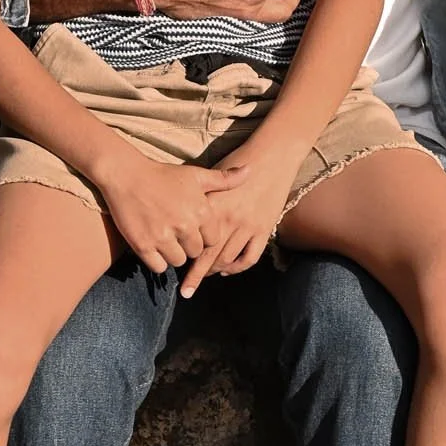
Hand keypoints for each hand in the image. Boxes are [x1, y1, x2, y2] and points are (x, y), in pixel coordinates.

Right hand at [94, 155, 234, 273]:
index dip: (204, 237)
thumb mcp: (196, 175)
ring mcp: (163, 236)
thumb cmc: (163, 175)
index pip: (213, 240)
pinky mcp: (143, 245)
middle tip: (178, 236)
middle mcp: (184, 225)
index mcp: (201, 210)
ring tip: (166, 240)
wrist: (126, 175)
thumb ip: (224, 179)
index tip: (194, 230)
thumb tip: (251, 170)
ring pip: (178, 261)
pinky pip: (158, 267)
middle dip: (189, 247)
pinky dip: (157, 261)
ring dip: (174, 255)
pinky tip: (154, 247)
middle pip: (196, 253)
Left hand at [179, 145, 299, 295]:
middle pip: (208, 257)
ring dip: (215, 271)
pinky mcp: (263, 230)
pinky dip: (237, 267)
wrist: (273, 157)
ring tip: (206, 275)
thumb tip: (179, 214)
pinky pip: (249, 258)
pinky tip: (228, 270)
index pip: (193, 240)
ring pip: (227, 260)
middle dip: (196, 275)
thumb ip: (198, 197)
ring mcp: (247, 227)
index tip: (172, 267)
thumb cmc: (239, 161)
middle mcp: (228, 220)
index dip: (183, 257)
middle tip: (186, 289)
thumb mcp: (212, 176)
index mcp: (212, 207)